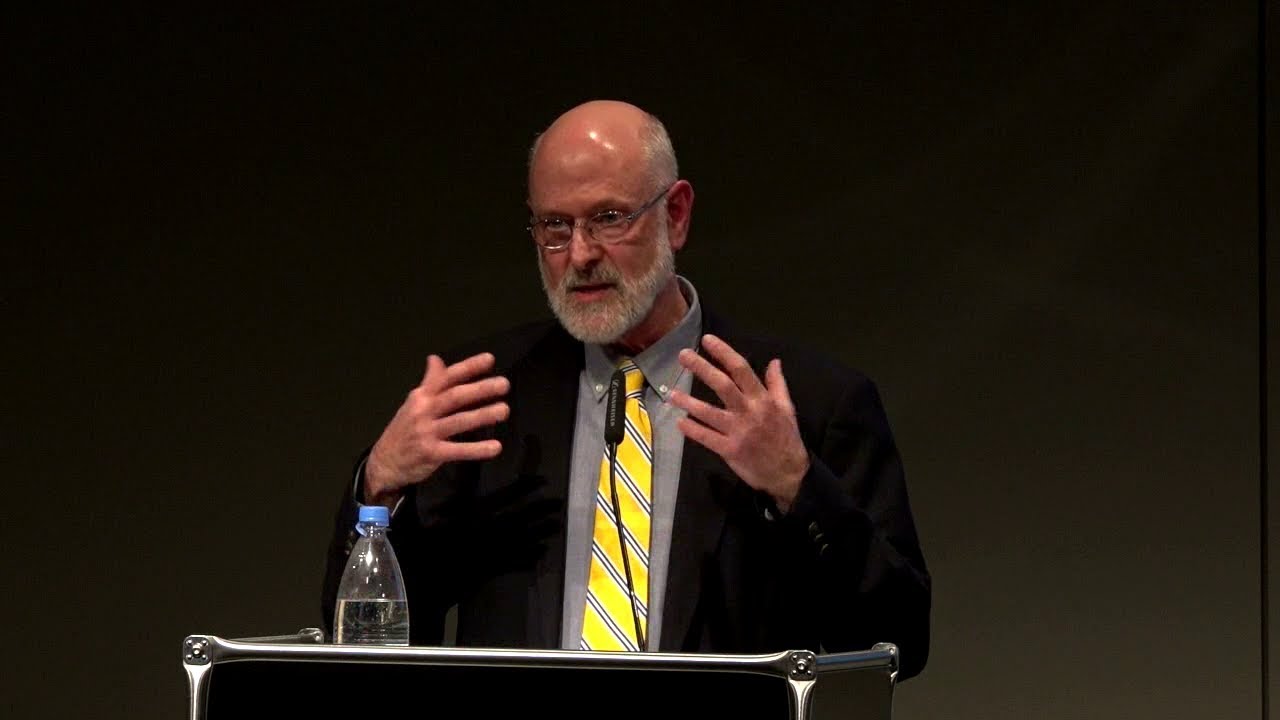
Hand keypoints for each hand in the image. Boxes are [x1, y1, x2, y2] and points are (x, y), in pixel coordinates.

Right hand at [363, 352, 509, 506]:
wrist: (383, 462)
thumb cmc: (405, 429)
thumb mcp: (413, 403)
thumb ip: (429, 382)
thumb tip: (436, 358)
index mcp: (422, 396)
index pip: (446, 377)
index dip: (468, 368)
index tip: (489, 359)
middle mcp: (423, 411)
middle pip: (455, 397)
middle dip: (480, 389)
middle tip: (504, 384)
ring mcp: (426, 432)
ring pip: (458, 421)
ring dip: (483, 415)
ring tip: (504, 410)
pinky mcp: (431, 453)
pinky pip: (457, 451)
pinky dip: (477, 449)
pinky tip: (495, 447)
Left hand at [669, 334, 809, 511]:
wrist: (789, 474)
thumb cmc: (786, 438)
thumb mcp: (787, 408)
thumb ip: (778, 384)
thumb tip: (774, 361)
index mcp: (762, 399)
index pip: (741, 369)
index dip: (723, 353)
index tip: (707, 340)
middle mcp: (749, 412)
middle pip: (722, 385)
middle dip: (702, 368)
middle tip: (683, 355)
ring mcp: (738, 432)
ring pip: (709, 413)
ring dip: (689, 402)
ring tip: (671, 393)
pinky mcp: (730, 451)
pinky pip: (707, 438)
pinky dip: (692, 429)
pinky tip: (680, 422)